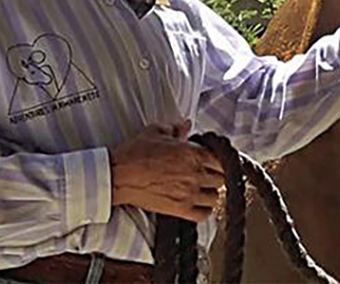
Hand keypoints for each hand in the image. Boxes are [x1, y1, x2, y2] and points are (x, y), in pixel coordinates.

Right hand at [109, 121, 224, 221]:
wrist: (118, 175)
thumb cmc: (135, 153)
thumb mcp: (156, 132)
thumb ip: (175, 128)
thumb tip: (186, 124)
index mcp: (193, 153)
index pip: (222, 160)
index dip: (219, 161)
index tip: (213, 163)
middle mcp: (195, 173)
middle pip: (221, 179)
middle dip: (215, 177)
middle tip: (207, 176)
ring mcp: (188, 193)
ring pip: (215, 197)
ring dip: (211, 194)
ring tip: (203, 191)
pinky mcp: (179, 209)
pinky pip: (203, 215)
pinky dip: (204, 211)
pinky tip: (198, 205)